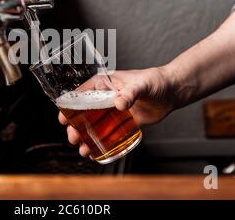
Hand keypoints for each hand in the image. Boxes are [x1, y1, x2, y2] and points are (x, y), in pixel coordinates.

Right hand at [59, 67, 178, 157]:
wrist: (172, 92)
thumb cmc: (155, 81)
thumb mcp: (142, 84)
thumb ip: (130, 93)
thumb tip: (119, 103)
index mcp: (104, 84)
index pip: (82, 94)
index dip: (70, 106)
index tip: (63, 117)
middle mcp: (106, 98)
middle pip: (84, 113)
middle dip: (75, 126)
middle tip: (73, 138)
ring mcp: (113, 111)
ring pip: (94, 125)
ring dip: (85, 137)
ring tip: (82, 149)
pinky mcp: (123, 123)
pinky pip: (108, 134)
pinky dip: (100, 143)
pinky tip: (94, 153)